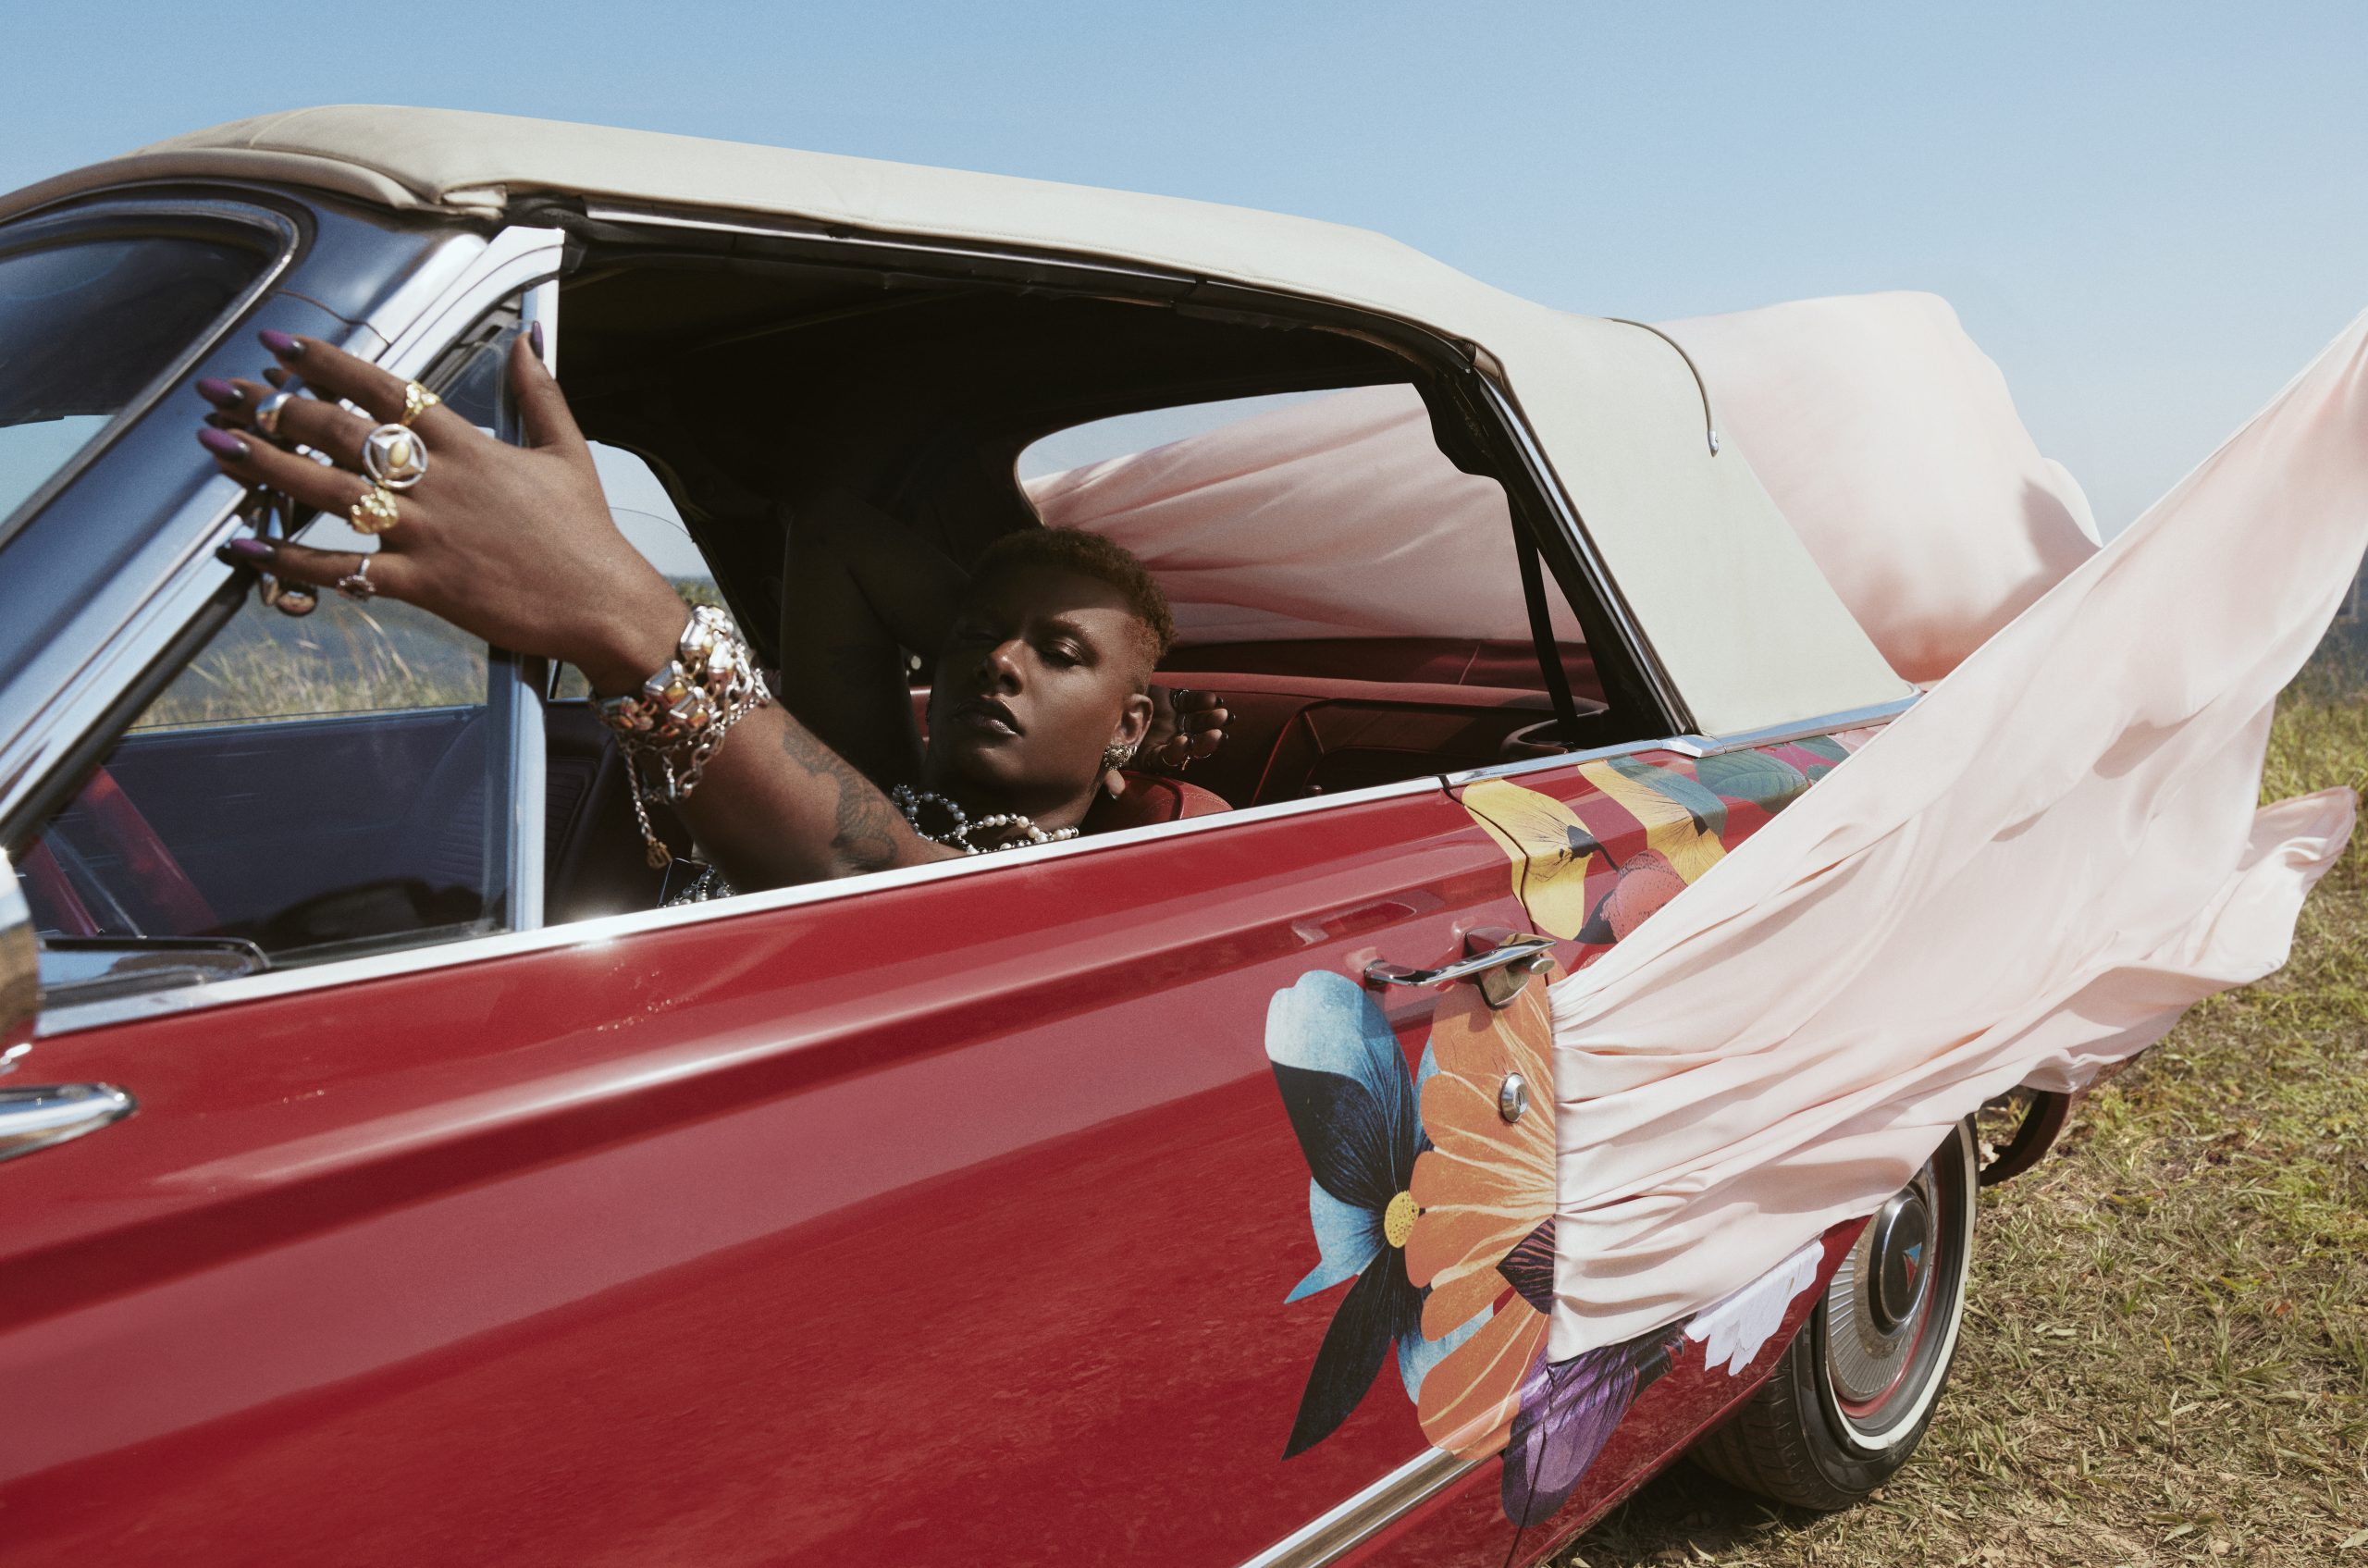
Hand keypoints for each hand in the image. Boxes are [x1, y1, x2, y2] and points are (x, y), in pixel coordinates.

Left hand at [195, 330, 687, 691]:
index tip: (282, 345)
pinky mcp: (423, 583)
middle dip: (275, 406)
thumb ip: (539, 391)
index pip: (386, 388)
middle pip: (341, 432)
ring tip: (217, 446)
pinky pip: (343, 569)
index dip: (327, 363)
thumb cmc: (588, 535)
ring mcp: (428, 533)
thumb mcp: (568, 452)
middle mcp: (440, 482)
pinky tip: (246, 547)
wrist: (605, 604)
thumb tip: (528, 337)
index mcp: (470, 446)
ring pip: (329, 492)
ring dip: (265, 467)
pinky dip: (291, 560)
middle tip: (226, 391)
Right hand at [1103, 684, 1229, 794]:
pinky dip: (1203, 701)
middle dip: (1204, 741)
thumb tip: (1116, 793)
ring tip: (1222, 715)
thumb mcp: (1101, 752)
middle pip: (1191, 745)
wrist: (1101, 696)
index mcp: (1151, 756)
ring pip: (1197, 724)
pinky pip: (1192, 702)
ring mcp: (1173, 720)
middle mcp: (1166, 740)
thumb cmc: (1099, 729)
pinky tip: (1213, 700)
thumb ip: (1110, 773)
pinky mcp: (1174, 700)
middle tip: (1216, 734)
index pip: (1168, 758)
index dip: (1176, 752)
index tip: (1182, 742)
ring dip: (1210, 721)